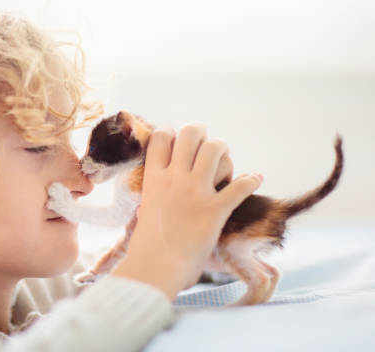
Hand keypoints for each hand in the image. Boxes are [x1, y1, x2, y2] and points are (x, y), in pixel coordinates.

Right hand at [112, 123, 262, 298]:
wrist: (155, 268)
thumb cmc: (146, 245)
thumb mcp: (145, 208)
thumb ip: (156, 192)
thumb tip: (161, 188)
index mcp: (153, 177)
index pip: (161, 135)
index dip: (171, 132)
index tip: (177, 143)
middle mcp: (174, 178)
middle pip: (191, 133)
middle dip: (201, 134)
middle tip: (206, 148)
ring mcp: (196, 192)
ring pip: (215, 149)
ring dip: (223, 153)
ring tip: (225, 164)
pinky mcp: (215, 209)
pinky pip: (241, 185)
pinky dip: (251, 180)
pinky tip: (255, 179)